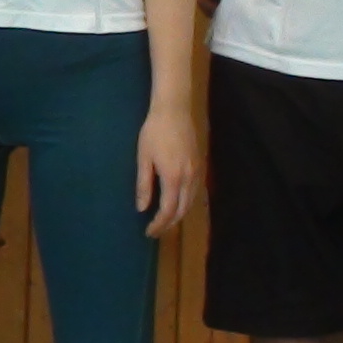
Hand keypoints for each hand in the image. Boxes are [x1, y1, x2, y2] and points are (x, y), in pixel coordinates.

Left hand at [135, 100, 200, 235]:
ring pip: (191, 202)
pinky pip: (196, 192)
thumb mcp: (143, 158)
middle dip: (169, 224)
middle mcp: (189, 179)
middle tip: (156, 231)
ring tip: (165, 221)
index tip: (148, 232)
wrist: (174, 110)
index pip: (168, 210)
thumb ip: (144, 185)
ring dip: (179, 215)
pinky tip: (178, 203)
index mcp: (173, 178)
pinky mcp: (200, 166)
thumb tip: (142, 208)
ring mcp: (197, 172)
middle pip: (182, 210)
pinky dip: (187, 203)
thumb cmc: (154, 132)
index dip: (159, 224)